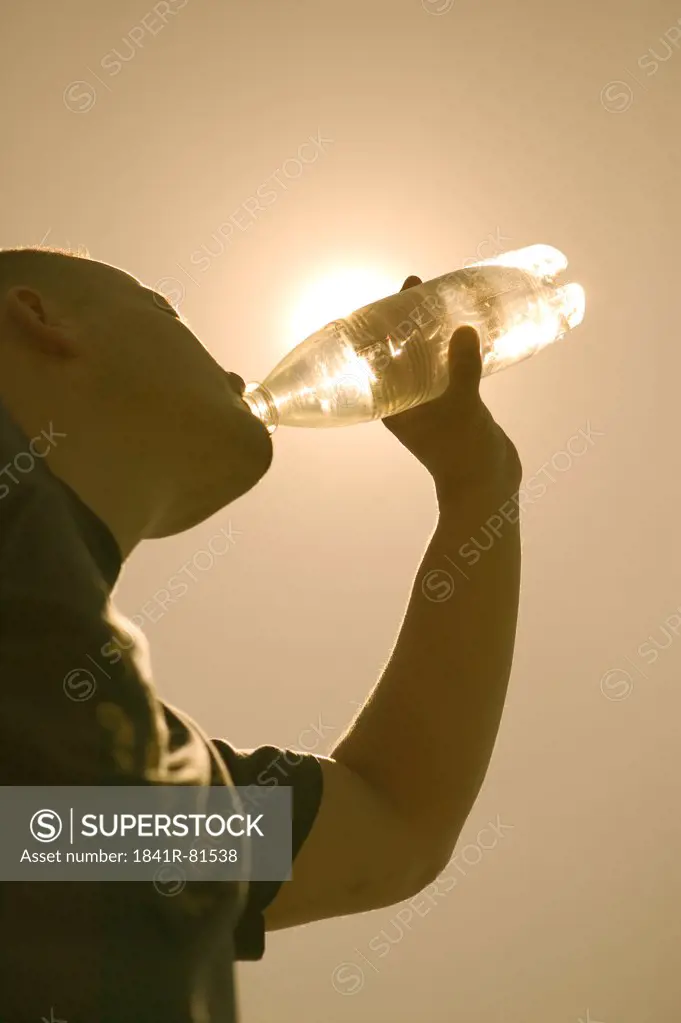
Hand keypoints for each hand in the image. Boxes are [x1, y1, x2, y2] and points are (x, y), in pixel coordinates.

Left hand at [383, 276, 521, 508]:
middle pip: (402, 354)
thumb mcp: (462, 408)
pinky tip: (471, 331)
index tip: (391, 296)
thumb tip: (462, 330)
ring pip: (428, 360)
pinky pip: (450, 370)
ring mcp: (431, 404)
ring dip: (436, 335)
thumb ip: (461, 370)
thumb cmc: (463, 455)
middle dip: (410, 323)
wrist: (488, 488)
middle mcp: (407, 402)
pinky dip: (456, 352)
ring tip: (446, 303)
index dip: (381, 326)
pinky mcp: (455, 406)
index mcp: (393, 405)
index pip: (378, 358)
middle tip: (422, 288)